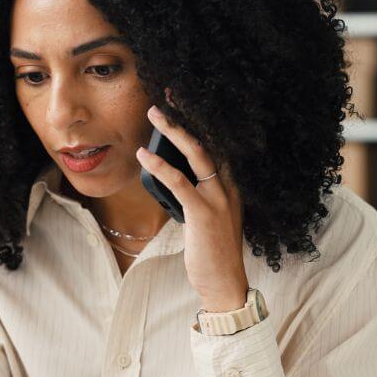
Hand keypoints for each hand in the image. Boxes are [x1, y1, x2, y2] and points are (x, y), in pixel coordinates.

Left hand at [136, 103, 247, 312]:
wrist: (224, 283)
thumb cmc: (212, 252)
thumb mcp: (207, 217)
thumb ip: (195, 195)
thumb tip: (171, 176)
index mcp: (231, 186)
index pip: (218, 144)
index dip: (203, 120)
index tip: (185, 100)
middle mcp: (229, 187)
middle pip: (210, 140)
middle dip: (189, 115)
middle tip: (169, 93)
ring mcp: (219, 198)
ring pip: (197, 154)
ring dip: (174, 131)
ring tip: (153, 114)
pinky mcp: (203, 213)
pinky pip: (179, 182)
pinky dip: (160, 166)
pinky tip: (144, 155)